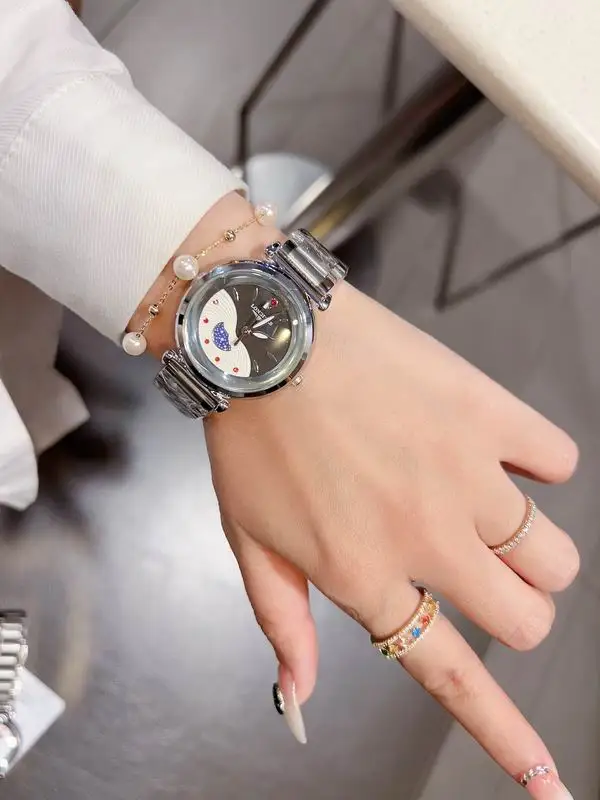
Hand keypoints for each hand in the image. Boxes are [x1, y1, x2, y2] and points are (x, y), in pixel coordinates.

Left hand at [205, 281, 578, 791]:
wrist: (267, 334)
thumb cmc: (252, 437)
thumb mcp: (248, 538)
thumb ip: (282, 621)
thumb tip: (298, 696)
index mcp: (364, 576)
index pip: (451, 675)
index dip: (507, 737)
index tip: (549, 784)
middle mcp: (427, 538)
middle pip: (529, 617)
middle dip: (516, 608)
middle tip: (479, 570)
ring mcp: (466, 476)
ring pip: (556, 555)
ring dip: (532, 549)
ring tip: (487, 511)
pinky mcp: (488, 415)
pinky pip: (558, 462)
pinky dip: (536, 465)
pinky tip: (492, 450)